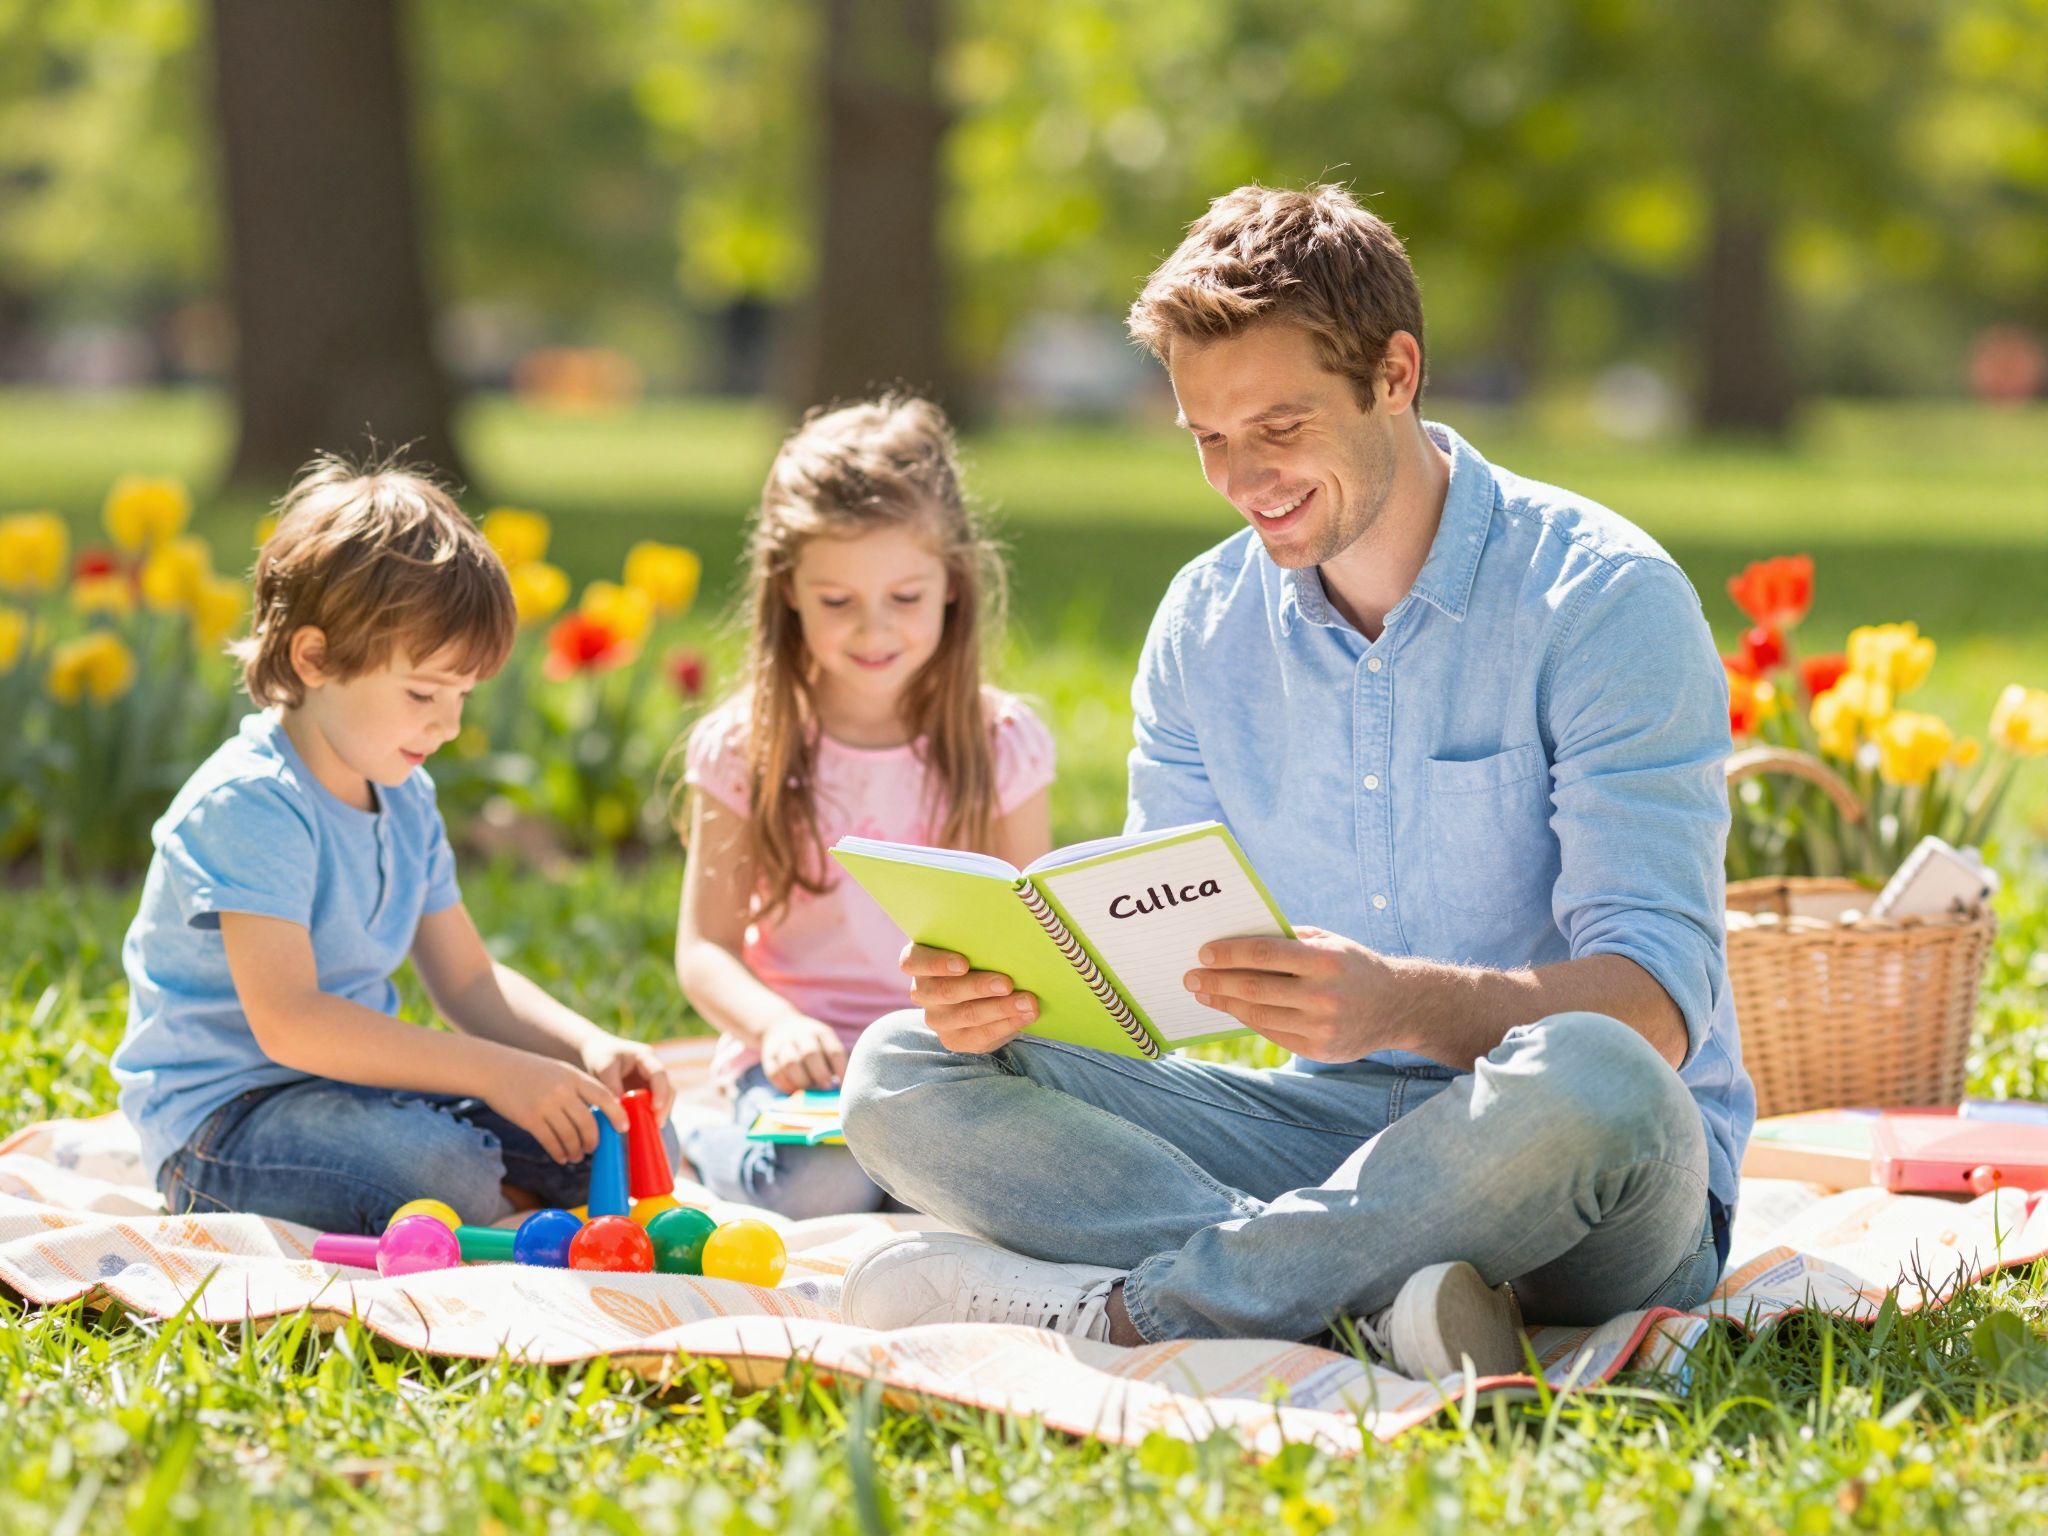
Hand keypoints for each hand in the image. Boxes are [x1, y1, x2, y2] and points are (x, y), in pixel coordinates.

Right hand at [483, 1051, 625, 1163]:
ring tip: (577, 1155)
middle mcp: (562, 1090)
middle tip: (593, 1148)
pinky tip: (561, 1157)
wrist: (494, 1068)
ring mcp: (545, 1105)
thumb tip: (596, 1116)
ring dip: (576, 1150)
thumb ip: (577, 1089)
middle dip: (594, 1140)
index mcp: (574, 1076)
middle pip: (588, 1123)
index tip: (623, 1128)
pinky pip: (550, 1141)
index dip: (617, 1114)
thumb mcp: (559, 1071)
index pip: (604, 1096)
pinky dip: (559, 1153)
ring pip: (570, 1136)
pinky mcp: (529, 1119)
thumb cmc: (530, 1072)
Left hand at [580, 1032, 676, 1122]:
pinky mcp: (645, 1092)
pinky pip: (653, 1105)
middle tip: (657, 1124)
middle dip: (665, 1106)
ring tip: (652, 1129)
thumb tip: (619, 1109)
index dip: (661, 1091)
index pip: (659, 1073)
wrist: (595, 1052)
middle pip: (668, 1088)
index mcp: (645, 1057)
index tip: (655, 1108)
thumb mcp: (603, 1067)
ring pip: (664, 1098)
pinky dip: (650, 1115)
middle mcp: (653, 1069)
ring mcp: (651, 1081)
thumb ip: (612, 1086)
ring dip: (660, 1113)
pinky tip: (645, 1127)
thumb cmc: (599, 1055)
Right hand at [759, 1015, 849, 1092]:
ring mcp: (782, 1044)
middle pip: (810, 1054)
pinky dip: (786, 1085)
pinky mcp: (768, 1057)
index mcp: (821, 1033)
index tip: (845, 1087)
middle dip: (820, 1074)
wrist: (779, 1026)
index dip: (841, 1071)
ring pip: (791, 1063)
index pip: (834, 1051)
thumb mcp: (825, 1043)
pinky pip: (775, 1073)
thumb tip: (839, 1091)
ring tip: (809, 1091)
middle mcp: (801, 1035)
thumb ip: (832, 1063)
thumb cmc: (812, 1044)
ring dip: (802, 1081)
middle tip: (825, 1088)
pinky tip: (794, 1091)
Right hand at [899, 942, 1035, 1054]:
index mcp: (918, 961)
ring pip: (967, 1015)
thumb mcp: (971, 945)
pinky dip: (1008, 1024)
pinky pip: (981, 1035)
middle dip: (979, 987)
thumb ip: (978, 940)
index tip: (963, 963)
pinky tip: (1027, 1015)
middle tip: (1007, 983)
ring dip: (1001, 1008)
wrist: (981, 992)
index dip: (936, 963)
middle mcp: (922, 992)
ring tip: (1028, 1002)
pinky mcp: (954, 1040)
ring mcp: (936, 1019)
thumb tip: (1009, 934)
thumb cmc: (975, 957)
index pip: (913, 961)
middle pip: (945, 991)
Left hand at [1184, 926, 1397, 1063]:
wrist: (1397, 1006)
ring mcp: (1321, 1026)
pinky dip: (1248, 1019)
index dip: (1229, 954)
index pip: (1264, 954)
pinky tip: (1232, 1008)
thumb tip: (1236, 939)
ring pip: (1259, 1014)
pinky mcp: (1319, 1049)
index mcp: (1324, 960)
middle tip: (1190, 977)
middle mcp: (1323, 995)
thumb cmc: (1352, 964)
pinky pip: (1272, 1032)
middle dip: (1217, 981)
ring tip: (1204, 993)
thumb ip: (1288, 939)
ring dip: (1225, 1003)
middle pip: (1255, 988)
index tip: (1203, 953)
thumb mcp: (1328, 941)